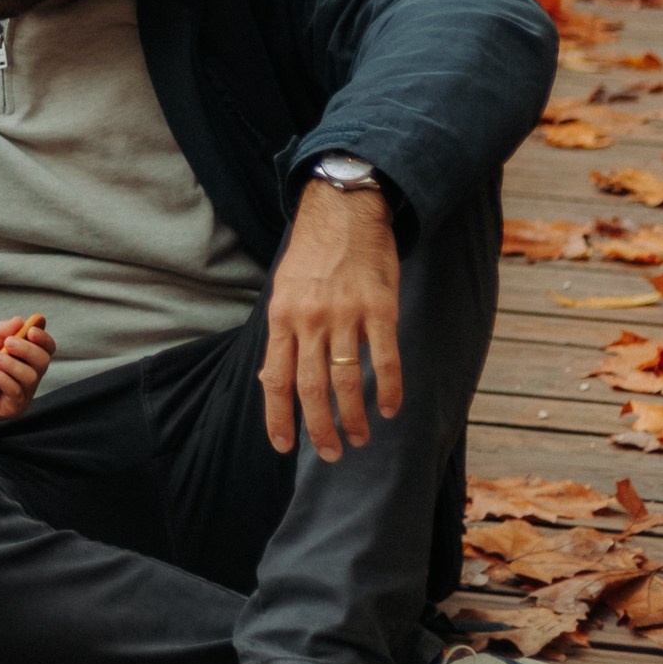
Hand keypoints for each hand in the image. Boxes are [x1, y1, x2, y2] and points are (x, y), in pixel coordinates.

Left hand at [0, 313, 51, 422]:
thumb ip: (2, 330)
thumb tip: (19, 320)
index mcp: (29, 356)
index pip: (47, 347)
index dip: (43, 338)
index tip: (31, 330)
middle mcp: (32, 373)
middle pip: (43, 360)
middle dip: (27, 349)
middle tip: (8, 343)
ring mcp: (26, 391)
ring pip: (30, 376)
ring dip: (11, 364)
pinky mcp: (16, 406)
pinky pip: (16, 391)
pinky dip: (2, 378)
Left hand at [262, 177, 401, 461]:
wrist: (344, 209)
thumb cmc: (312, 254)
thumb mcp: (283, 290)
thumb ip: (281, 334)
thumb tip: (271, 379)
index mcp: (281, 317)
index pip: (275, 379)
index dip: (278, 417)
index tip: (283, 446)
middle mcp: (309, 319)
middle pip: (311, 388)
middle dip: (319, 429)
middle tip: (331, 453)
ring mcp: (345, 314)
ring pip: (346, 380)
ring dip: (353, 417)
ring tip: (360, 438)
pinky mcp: (379, 308)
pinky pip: (384, 359)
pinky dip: (389, 389)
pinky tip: (391, 409)